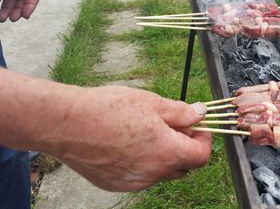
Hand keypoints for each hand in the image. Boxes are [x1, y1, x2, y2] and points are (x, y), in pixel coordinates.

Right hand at [46, 86, 211, 191]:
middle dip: (185, 147)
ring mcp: (134, 182)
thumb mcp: (153, 103)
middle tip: (174, 126)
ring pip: (161, 171)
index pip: (202, 156)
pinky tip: (129, 143)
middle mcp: (153, 173)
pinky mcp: (117, 184)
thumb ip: (181, 113)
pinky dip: (143, 162)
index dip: (204, 140)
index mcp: (167, 152)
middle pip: (184, 166)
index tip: (199, 127)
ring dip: (164, 155)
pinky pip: (140, 176)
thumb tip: (200, 114)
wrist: (67, 123)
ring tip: (148, 132)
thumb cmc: (108, 110)